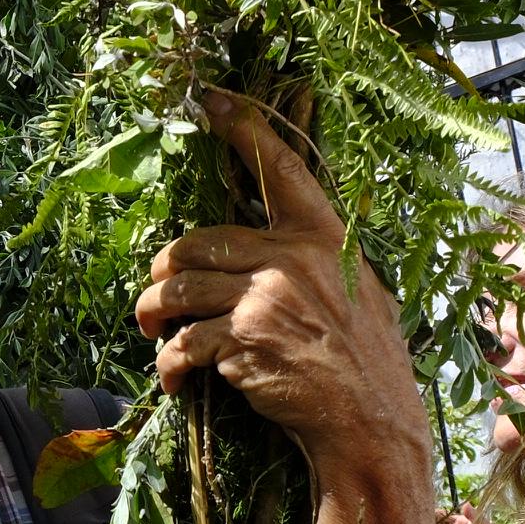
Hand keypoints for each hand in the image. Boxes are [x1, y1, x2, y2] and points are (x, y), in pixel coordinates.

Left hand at [133, 89, 429, 478]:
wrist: (370, 424)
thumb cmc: (364, 362)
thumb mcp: (357, 291)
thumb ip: (312, 260)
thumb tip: (265, 245)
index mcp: (326, 236)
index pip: (280, 167)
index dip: (243, 129)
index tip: (211, 99)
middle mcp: (295, 256)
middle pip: (197, 239)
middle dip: (166, 268)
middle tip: (158, 295)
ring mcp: (269, 294)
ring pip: (179, 286)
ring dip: (154, 311)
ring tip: (153, 330)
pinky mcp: (245, 337)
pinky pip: (182, 340)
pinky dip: (169, 363)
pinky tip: (173, 378)